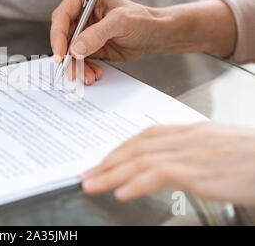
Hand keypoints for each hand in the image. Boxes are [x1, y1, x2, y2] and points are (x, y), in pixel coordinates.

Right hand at [51, 0, 163, 84]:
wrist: (155, 35)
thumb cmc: (142, 20)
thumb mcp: (121, 22)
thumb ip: (97, 34)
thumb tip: (76, 49)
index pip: (62, 16)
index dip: (58, 35)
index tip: (61, 54)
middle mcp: (80, 14)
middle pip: (62, 37)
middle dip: (66, 57)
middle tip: (71, 72)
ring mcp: (83, 32)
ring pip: (69, 52)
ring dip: (76, 67)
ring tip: (89, 77)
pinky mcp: (87, 47)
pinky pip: (79, 61)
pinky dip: (84, 70)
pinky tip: (95, 74)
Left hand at [82, 122, 254, 205]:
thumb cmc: (253, 156)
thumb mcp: (218, 147)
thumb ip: (190, 150)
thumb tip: (163, 162)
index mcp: (191, 131)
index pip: (145, 136)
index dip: (119, 149)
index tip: (102, 161)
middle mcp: (189, 138)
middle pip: (137, 148)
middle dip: (107, 162)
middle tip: (86, 174)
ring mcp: (195, 154)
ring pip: (143, 160)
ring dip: (113, 174)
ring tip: (93, 185)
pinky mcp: (204, 173)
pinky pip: (163, 175)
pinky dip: (139, 183)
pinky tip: (123, 192)